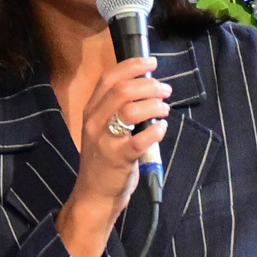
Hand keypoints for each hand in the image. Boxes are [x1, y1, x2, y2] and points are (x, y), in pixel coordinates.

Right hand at [69, 53, 169, 209]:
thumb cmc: (104, 160)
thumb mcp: (102, 129)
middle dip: (149, 85)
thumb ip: (116, 109)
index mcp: (91, 111)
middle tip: (165, 90)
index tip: (152, 62)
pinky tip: (161, 128)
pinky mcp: (118, 158)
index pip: (108, 78)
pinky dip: (156, 131)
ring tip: (165, 109)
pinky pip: (140, 140)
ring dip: (154, 105)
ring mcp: (105, 140)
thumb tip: (147, 89)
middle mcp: (95, 122)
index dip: (132, 66)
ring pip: (131, 110)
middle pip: (122, 90)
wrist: (93, 194)